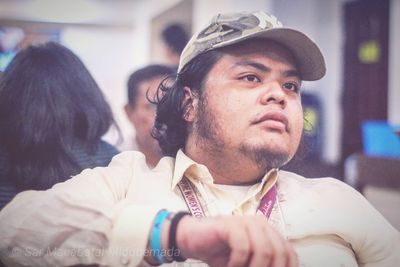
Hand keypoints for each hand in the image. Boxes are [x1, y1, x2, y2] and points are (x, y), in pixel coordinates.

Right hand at [176, 215, 297, 266]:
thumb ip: (264, 265)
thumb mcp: (248, 263)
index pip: (290, 254)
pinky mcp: (230, 225)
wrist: (192, 240)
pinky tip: (229, 266)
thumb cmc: (221, 254)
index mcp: (269, 233)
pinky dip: (237, 263)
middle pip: (279, 253)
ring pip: (263, 250)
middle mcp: (261, 224)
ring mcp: (246, 222)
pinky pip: (243, 248)